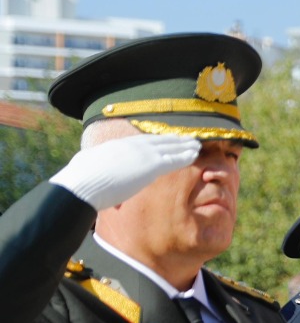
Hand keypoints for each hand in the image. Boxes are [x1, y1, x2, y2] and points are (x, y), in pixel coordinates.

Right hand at [50, 133, 200, 210]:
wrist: (82, 184)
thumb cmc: (79, 179)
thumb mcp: (87, 164)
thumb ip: (95, 162)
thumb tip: (86, 163)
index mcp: (117, 145)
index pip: (142, 140)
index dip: (157, 139)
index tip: (166, 138)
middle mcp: (132, 146)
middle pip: (159, 140)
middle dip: (174, 139)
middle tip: (187, 138)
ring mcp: (142, 154)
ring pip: (170, 148)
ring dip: (184, 146)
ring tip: (196, 145)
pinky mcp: (151, 166)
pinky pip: (173, 160)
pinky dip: (185, 156)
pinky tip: (195, 155)